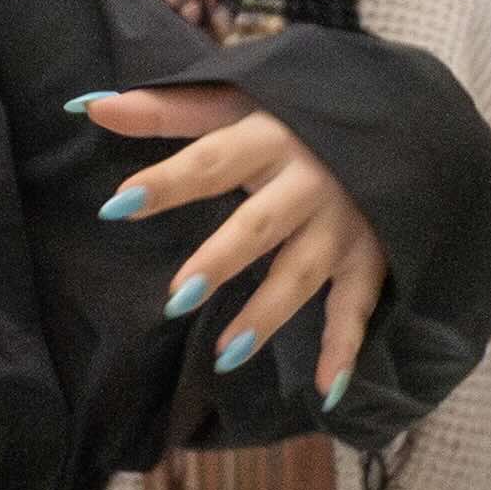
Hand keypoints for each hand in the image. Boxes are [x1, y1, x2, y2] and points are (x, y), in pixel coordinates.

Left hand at [84, 83, 397, 405]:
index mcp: (270, 136)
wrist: (402, 118)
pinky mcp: (370, 255)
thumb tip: (88, 106)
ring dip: (268, 314)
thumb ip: (164, 110)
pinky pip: (356, 306)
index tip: (117, 205)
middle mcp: (308, 181)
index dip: (166, 183)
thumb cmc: (297, 115)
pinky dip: (345, 348)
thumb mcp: (236, 100)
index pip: (210, 160)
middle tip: (179, 298)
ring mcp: (342, 223)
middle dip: (222, 260)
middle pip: (260, 224)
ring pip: (302, 272)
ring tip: (226, 354)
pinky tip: (325, 390)